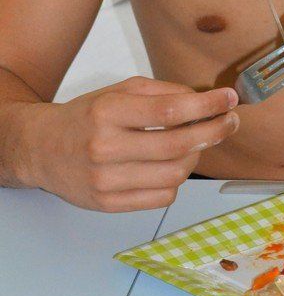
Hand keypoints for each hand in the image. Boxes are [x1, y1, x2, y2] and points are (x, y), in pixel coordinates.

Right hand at [22, 76, 238, 211]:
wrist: (41, 149)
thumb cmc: (86, 117)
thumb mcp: (119, 91)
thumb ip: (162, 92)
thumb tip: (204, 100)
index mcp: (108, 111)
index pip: (169, 111)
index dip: (206, 105)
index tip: (229, 99)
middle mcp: (105, 146)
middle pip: (177, 145)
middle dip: (213, 132)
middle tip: (230, 122)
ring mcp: (106, 180)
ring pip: (175, 175)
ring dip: (196, 157)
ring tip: (198, 143)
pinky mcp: (108, 204)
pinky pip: (162, 197)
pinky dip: (176, 180)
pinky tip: (173, 165)